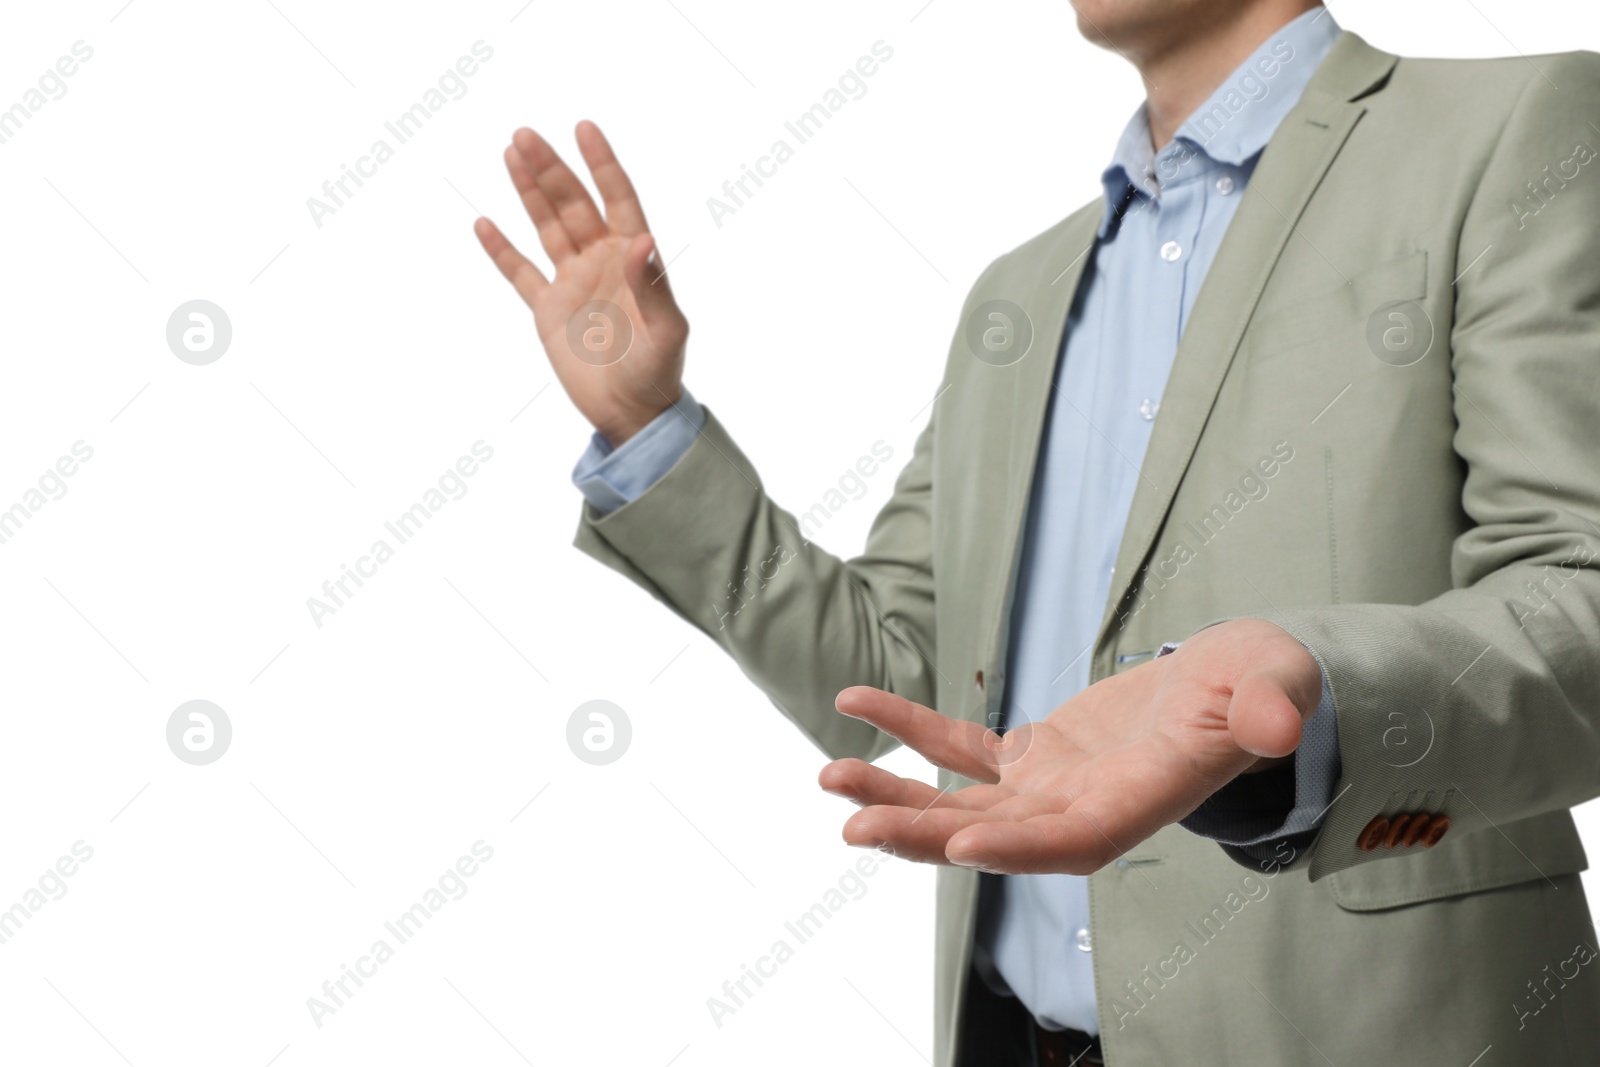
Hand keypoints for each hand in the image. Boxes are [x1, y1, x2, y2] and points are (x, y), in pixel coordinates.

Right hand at [475, 122, 688, 446]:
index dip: (602, 164)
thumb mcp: (666, 331)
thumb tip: (642, 239)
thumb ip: (652, 285)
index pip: (618, 199)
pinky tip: (485, 223)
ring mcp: (573, 283)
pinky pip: (520, 273)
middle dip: (551, 169)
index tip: (584, 128)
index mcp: (634, 260)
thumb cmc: (659, 373)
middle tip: (525, 134)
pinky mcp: (548, 311)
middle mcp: (602, 262)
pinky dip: (502, 250)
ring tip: (511, 152)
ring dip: (530, 192)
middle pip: (574, 205)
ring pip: (547, 227)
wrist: (633, 415)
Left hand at [817, 618, 1322, 873]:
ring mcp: (1052, 787)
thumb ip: (1271, 706)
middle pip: (996, 835)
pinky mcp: (1033, 755)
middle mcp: (1086, 810)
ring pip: (963, 800)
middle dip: (924, 833)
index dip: (1020, 847)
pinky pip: (960, 747)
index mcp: (1141, 803)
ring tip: (829, 775)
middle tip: (854, 824)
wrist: (1237, 683)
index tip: (961, 844)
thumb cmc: (1262, 686)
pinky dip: (910, 728)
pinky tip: (857, 701)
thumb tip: (1276, 720)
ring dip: (897, 791)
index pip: (1074, 842)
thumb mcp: (1276, 686)